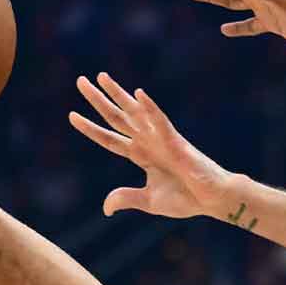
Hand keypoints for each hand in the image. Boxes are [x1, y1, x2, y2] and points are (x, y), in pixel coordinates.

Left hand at [69, 72, 244, 218]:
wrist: (213, 200)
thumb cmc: (187, 199)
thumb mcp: (150, 201)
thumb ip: (127, 198)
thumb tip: (106, 207)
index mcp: (141, 155)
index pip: (110, 139)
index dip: (91, 129)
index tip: (72, 115)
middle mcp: (148, 142)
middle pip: (117, 117)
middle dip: (98, 100)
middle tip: (80, 81)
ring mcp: (161, 139)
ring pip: (135, 112)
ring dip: (118, 95)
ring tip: (100, 77)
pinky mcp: (176, 142)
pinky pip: (161, 122)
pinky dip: (150, 108)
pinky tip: (138, 94)